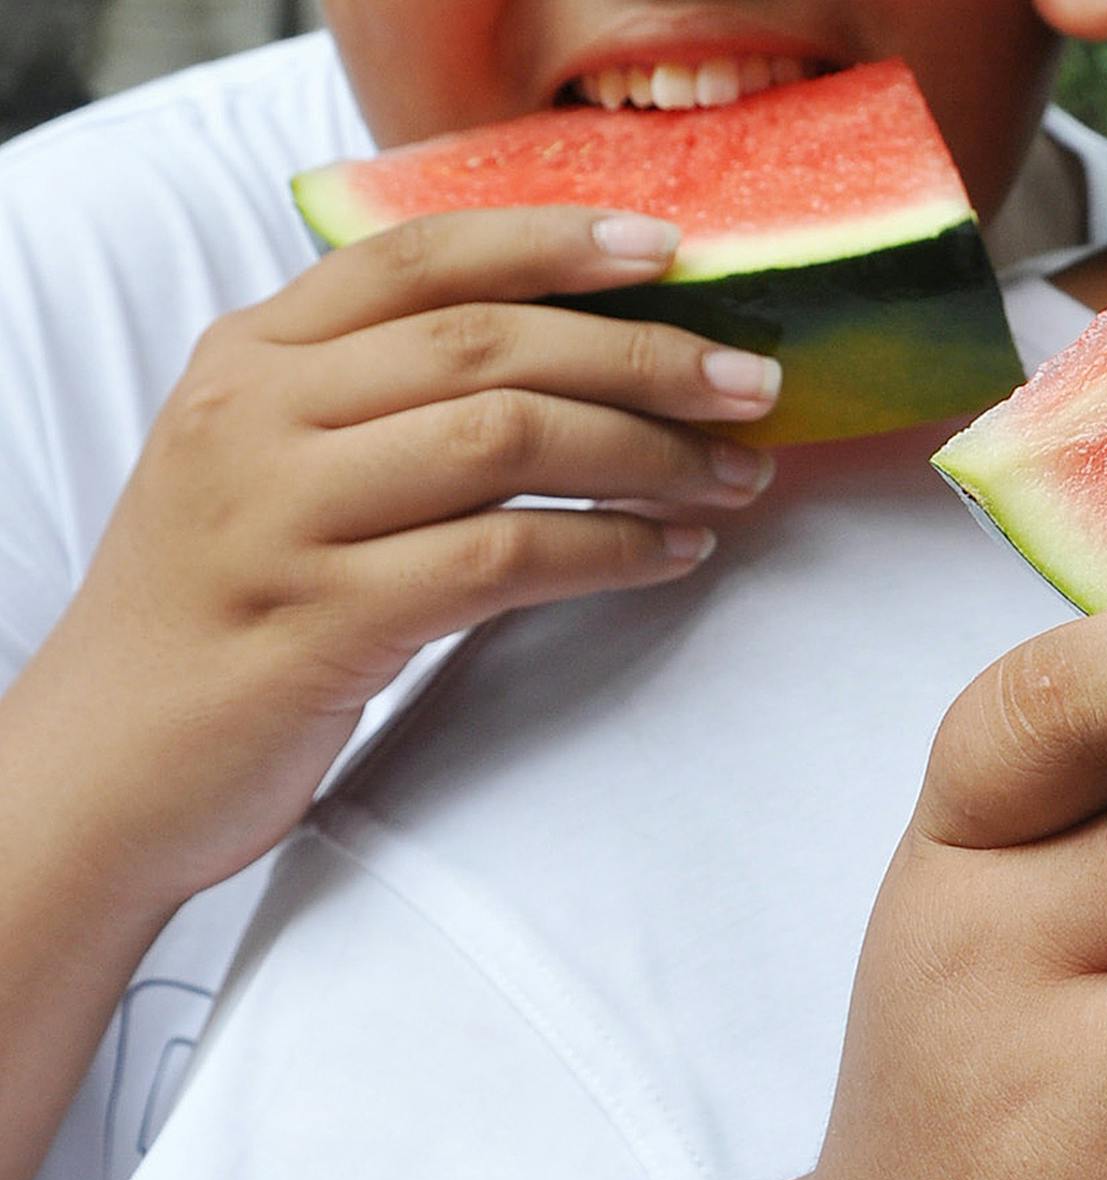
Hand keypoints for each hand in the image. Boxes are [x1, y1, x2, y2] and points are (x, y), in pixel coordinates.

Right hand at [11, 206, 781, 915]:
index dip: (553, 241)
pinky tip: (671, 556)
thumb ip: (370, 401)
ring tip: (733, 477)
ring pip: (505, 439)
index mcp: (248, 355)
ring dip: (646, 454)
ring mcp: (283, 517)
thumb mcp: (263, 469)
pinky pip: (502, 558)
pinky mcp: (324, 621)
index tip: (671, 249)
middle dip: (643, 357)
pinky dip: (608, 550)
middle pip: (487, 344)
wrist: (107, 764)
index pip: (419, 256)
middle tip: (752, 384)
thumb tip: (564, 364)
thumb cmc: (221, 615)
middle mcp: (257, 415)